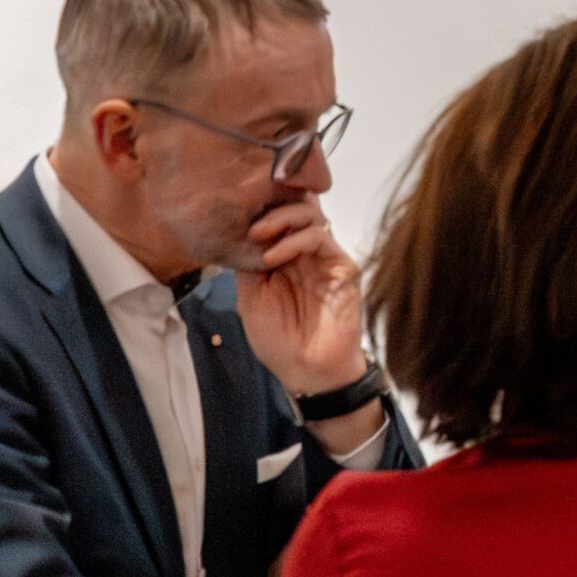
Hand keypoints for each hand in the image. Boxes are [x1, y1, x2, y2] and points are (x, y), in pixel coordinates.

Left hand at [237, 197, 368, 396]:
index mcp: (284, 257)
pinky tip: (272, 258)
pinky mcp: (342, 266)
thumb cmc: (279, 341)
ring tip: (257, 235)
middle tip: (246, 221)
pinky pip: (320, 238)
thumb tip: (239, 231)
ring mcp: (325, 257)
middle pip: (295, 207)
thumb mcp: (249, 297)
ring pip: (309, 215)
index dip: (259, 207)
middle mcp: (305, 252)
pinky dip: (294, 241)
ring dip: (280, 219)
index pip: (276, 217)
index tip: (233, 214)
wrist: (307, 371)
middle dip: (269, 205)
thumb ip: (247, 263)